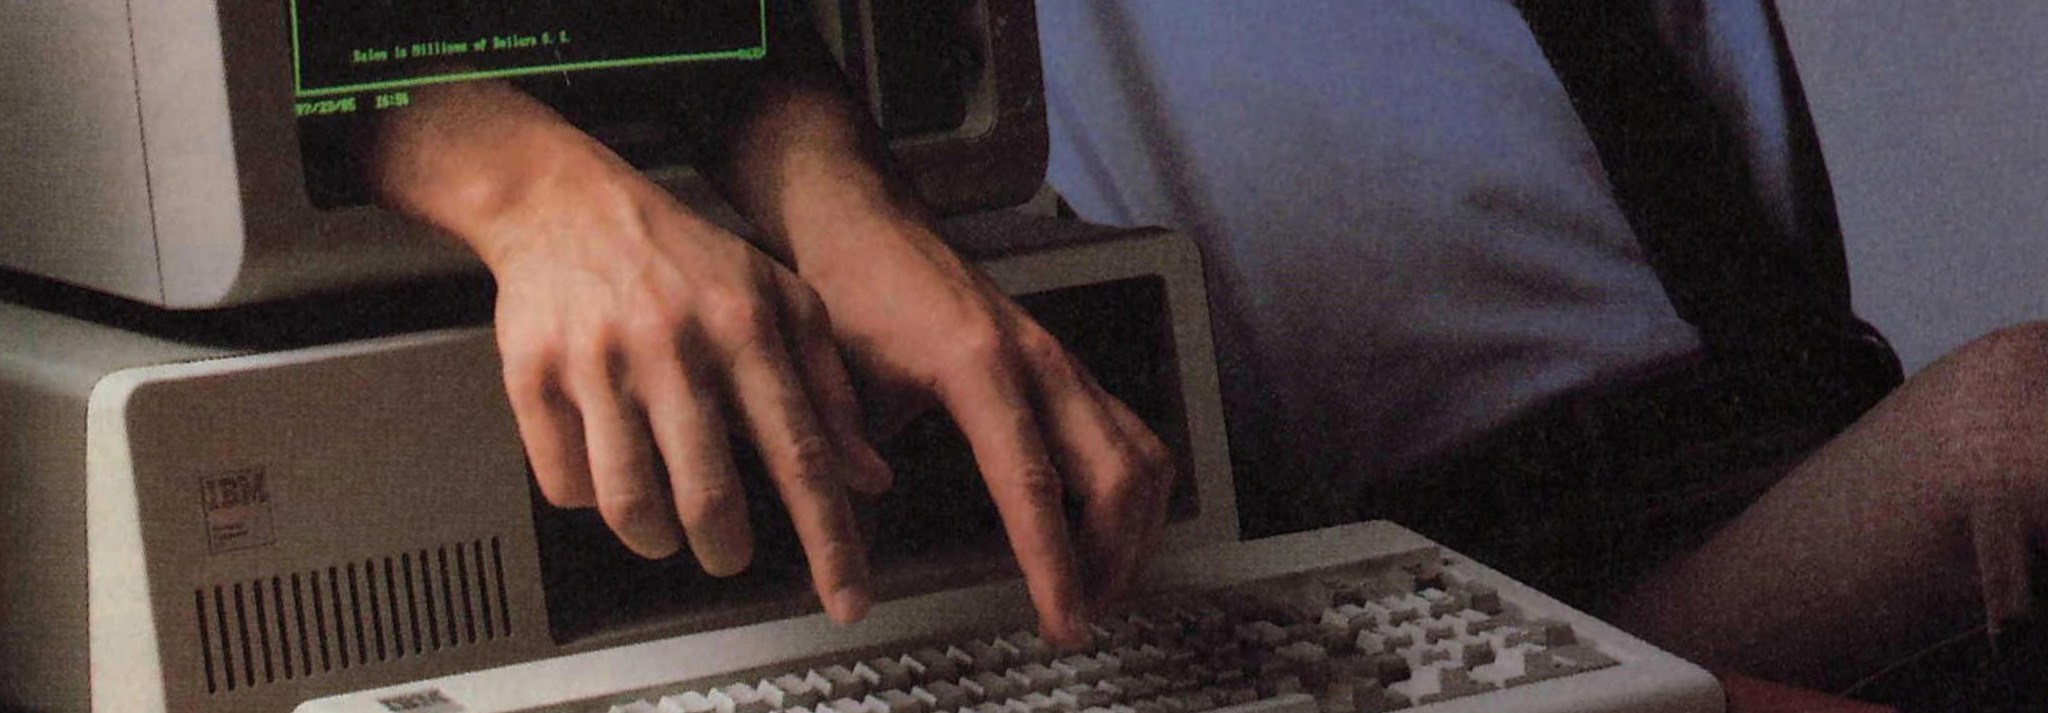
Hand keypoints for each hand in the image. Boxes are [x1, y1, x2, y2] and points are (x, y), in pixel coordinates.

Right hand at [371, 82, 890, 623]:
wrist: (563, 200)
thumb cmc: (682, 257)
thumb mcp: (779, 299)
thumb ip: (829, 388)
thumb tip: (870, 477)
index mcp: (746, 327)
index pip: (801, 453)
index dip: (829, 537)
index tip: (847, 599)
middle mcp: (674, 345)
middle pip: (710, 495)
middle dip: (726, 548)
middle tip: (728, 552)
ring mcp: (599, 363)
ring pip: (630, 503)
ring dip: (655, 537)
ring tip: (666, 526)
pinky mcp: (532, 376)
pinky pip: (564, 483)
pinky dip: (588, 497)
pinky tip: (605, 467)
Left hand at [801, 220, 1177, 647]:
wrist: (868, 223)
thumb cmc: (852, 294)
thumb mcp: (836, 376)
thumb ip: (846, 449)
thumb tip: (858, 508)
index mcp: (979, 365)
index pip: (1033, 484)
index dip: (1054, 562)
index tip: (1061, 618)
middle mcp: (1039, 361)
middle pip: (1116, 475)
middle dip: (1110, 560)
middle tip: (1075, 617)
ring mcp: (1062, 363)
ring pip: (1141, 457)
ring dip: (1133, 532)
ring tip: (1095, 587)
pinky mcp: (1069, 370)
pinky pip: (1132, 436)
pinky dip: (1134, 495)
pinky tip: (1105, 534)